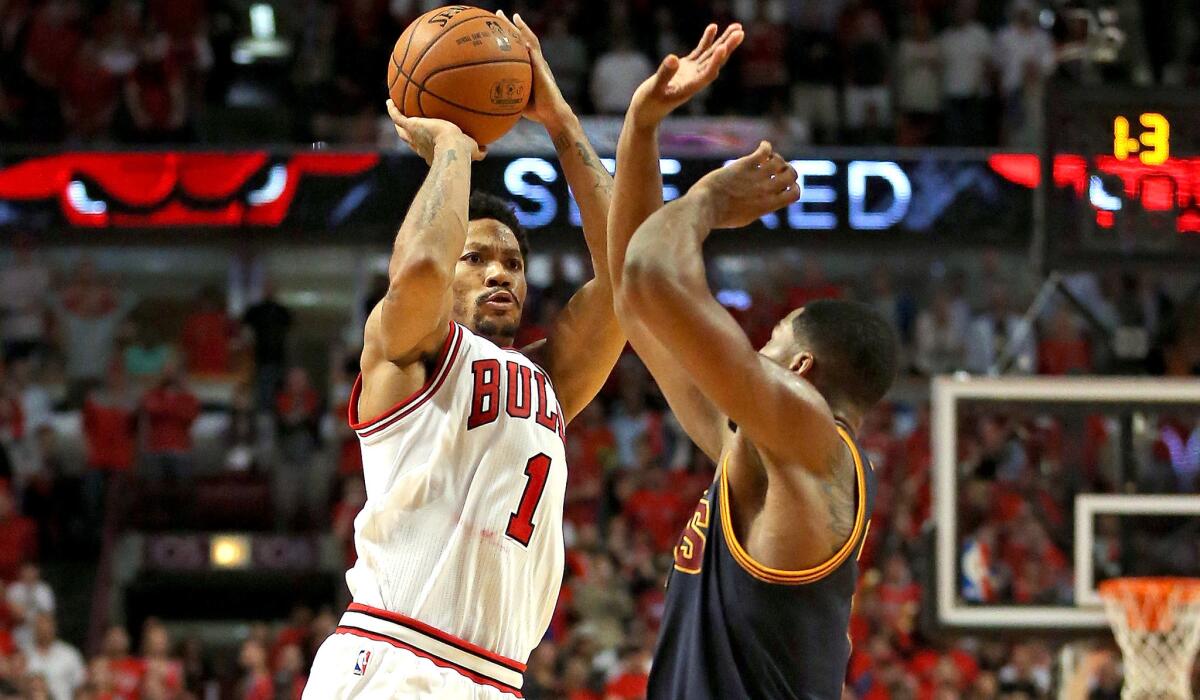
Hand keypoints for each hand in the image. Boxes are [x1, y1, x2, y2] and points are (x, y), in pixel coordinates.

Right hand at [385, 99, 484, 163]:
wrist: (452, 148)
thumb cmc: (463, 152)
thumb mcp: (473, 150)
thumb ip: (479, 151)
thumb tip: (486, 150)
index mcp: (432, 151)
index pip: (425, 147)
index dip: (424, 143)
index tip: (425, 138)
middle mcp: (420, 145)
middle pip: (409, 139)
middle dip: (407, 133)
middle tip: (405, 124)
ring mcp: (413, 135)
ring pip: (400, 128)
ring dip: (397, 118)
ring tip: (394, 108)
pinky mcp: (410, 125)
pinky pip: (396, 116)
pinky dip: (392, 109)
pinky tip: (389, 100)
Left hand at [501, 10, 569, 128]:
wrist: (552, 114)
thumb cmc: (536, 109)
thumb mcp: (516, 98)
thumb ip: (504, 92)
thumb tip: (484, 95)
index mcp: (530, 66)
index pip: (518, 45)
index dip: (509, 34)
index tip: (497, 24)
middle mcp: (535, 62)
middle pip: (523, 37)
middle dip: (511, 25)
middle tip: (499, 13)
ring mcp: (540, 64)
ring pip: (531, 41)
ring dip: (522, 28)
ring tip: (513, 17)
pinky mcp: (543, 71)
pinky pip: (535, 55)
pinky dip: (529, 45)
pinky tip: (522, 38)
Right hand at [629, 23, 743, 128]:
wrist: (645, 112)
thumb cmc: (648, 105)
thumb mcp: (654, 90)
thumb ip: (664, 75)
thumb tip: (673, 58)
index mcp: (690, 88)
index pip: (707, 74)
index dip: (716, 62)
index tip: (723, 48)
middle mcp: (695, 80)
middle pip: (715, 62)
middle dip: (727, 47)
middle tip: (739, 32)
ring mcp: (692, 73)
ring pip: (710, 55)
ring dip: (723, 41)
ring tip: (736, 27)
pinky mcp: (686, 68)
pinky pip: (700, 52)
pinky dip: (706, 41)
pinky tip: (713, 27)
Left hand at [691, 142, 799, 228]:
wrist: (704, 207)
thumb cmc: (719, 216)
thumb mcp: (744, 218)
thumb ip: (757, 209)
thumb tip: (762, 204)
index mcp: (768, 205)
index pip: (795, 194)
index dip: (793, 187)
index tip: (782, 184)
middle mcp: (766, 190)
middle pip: (791, 174)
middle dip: (787, 169)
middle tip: (774, 169)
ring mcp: (757, 177)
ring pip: (780, 161)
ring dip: (775, 157)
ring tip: (765, 159)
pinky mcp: (745, 165)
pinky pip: (765, 151)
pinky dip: (766, 146)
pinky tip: (762, 147)